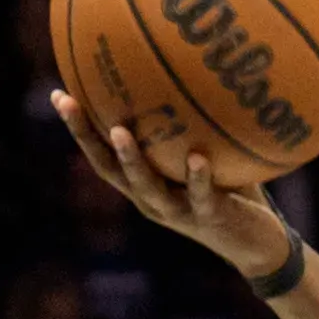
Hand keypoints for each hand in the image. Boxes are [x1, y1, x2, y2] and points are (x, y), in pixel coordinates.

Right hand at [52, 91, 292, 280]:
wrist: (258, 246)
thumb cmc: (232, 192)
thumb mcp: (206, 156)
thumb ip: (192, 127)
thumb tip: (187, 72)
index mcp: (144, 186)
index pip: (103, 154)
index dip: (79, 128)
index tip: (59, 93)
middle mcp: (151, 200)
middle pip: (109, 169)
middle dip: (86, 136)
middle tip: (69, 103)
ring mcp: (179, 212)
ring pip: (147, 186)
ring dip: (131, 159)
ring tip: (120, 131)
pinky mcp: (210, 219)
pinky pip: (201, 196)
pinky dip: (198, 178)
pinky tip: (198, 159)